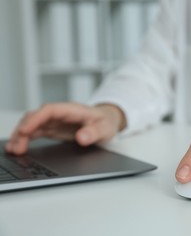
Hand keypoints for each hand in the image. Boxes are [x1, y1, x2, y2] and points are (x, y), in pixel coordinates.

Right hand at [5, 102, 125, 154]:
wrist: (107, 121)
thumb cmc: (106, 122)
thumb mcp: (105, 128)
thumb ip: (94, 133)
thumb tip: (82, 137)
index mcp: (72, 110)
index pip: (49, 110)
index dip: (35, 119)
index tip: (25, 131)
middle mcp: (60, 114)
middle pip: (36, 117)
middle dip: (23, 130)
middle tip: (16, 147)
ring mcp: (55, 121)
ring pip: (32, 124)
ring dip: (20, 135)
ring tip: (13, 150)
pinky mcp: (53, 129)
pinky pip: (35, 132)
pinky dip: (25, 139)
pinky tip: (17, 148)